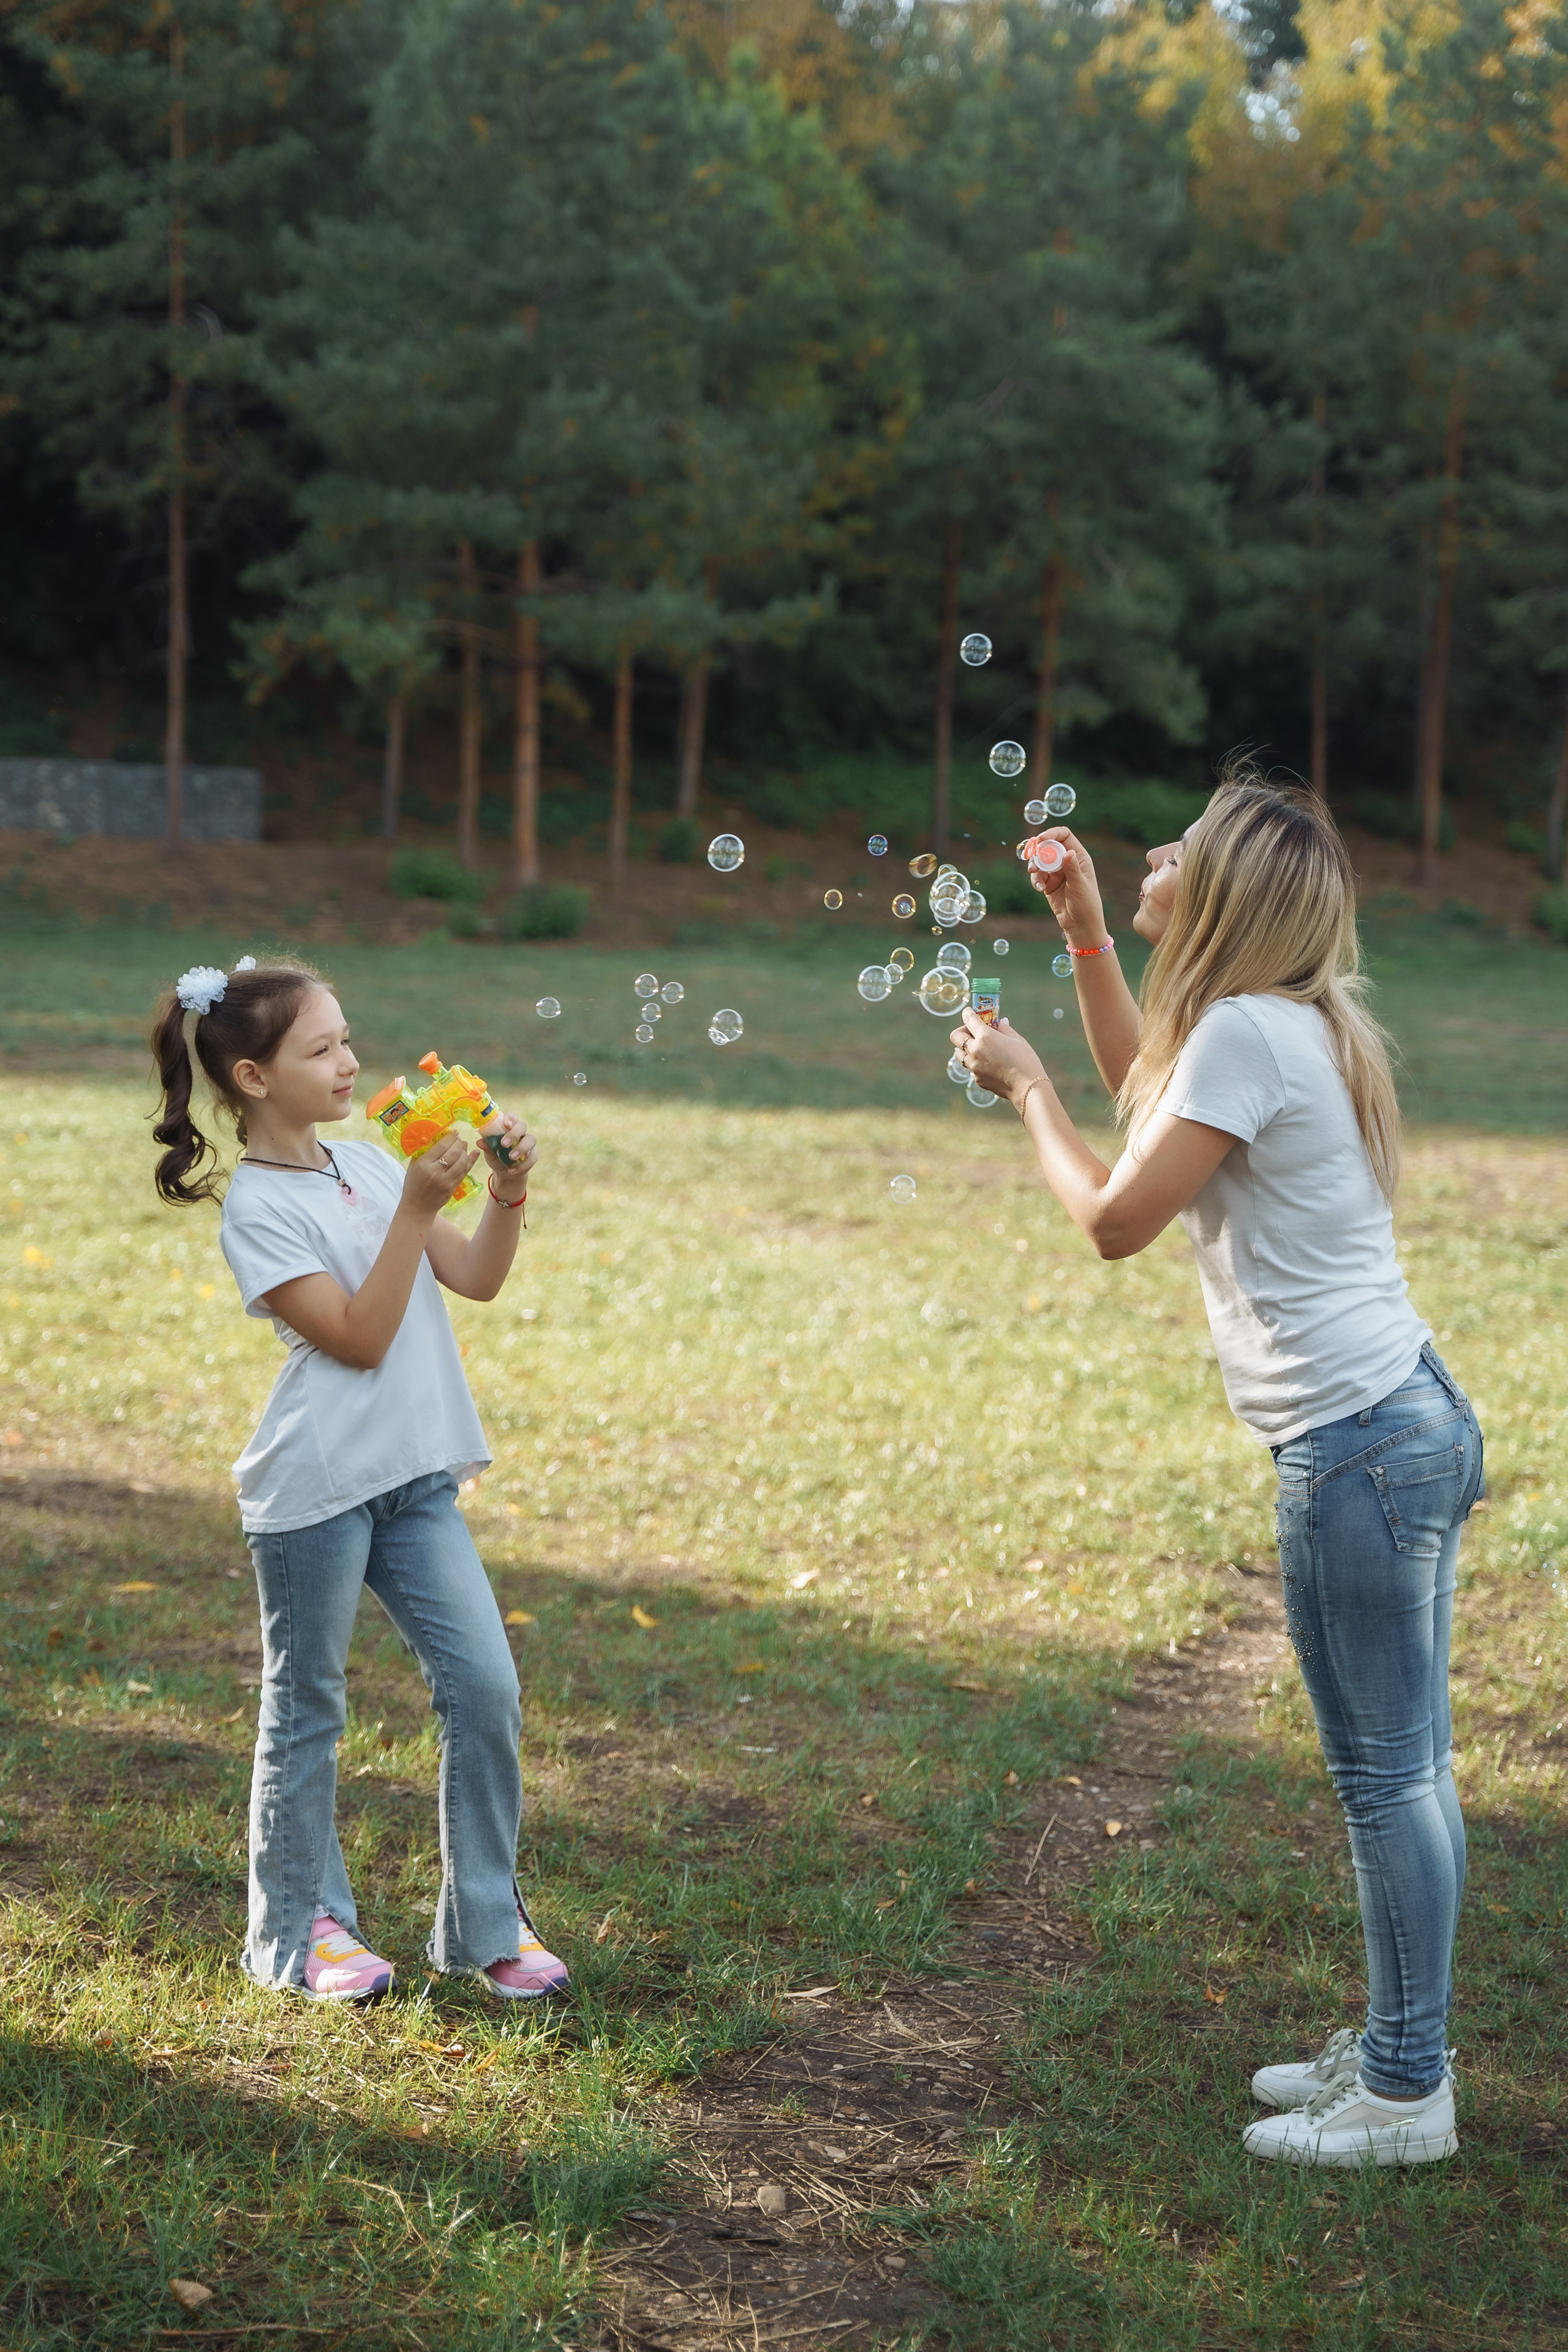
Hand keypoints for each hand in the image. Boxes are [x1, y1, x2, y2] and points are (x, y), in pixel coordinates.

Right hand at [403, 1133, 479, 1216]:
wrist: (417, 1206)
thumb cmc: (413, 1183)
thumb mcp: (413, 1165)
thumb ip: (424, 1152)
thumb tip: (437, 1137)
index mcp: (423, 1164)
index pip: (441, 1146)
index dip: (450, 1137)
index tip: (453, 1132)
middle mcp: (435, 1172)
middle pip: (454, 1152)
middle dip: (459, 1143)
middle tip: (459, 1138)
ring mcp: (446, 1181)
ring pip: (462, 1162)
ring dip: (465, 1151)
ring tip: (464, 1145)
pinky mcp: (453, 1187)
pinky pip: (464, 1172)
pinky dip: (471, 1161)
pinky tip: (474, 1153)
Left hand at [483, 1111, 536, 1201]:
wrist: (505, 1173)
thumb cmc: (496, 1157)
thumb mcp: (489, 1153)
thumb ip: (486, 1147)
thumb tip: (479, 1142)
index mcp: (509, 1127)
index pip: (512, 1117)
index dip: (510, 1118)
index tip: (506, 1125)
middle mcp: (520, 1132)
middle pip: (522, 1125)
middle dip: (514, 1134)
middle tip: (504, 1144)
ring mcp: (528, 1143)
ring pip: (531, 1139)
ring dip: (521, 1148)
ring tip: (511, 1158)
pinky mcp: (533, 1155)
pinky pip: (532, 1157)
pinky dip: (522, 1165)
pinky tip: (511, 1170)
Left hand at [949, 1008, 1047, 1107]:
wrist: (1027, 1087)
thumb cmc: (1025, 1060)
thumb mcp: (1016, 1039)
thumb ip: (1003, 1028)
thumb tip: (999, 1022)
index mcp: (985, 1036)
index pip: (968, 1018)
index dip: (968, 1012)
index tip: (969, 1012)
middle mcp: (975, 1051)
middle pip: (955, 1036)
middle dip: (962, 1031)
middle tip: (973, 1032)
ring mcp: (974, 1066)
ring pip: (959, 1054)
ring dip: (965, 1048)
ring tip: (979, 1048)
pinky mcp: (977, 1079)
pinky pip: (971, 1067)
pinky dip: (976, 1062)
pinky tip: (990, 1064)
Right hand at [1033, 828, 1108, 948]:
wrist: (1080, 926)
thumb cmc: (1086, 905)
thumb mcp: (1080, 886)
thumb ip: (1072, 869)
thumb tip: (1068, 852)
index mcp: (1078, 857)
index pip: (1064, 836)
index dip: (1052, 834)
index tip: (1040, 839)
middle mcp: (1067, 862)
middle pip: (1048, 847)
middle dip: (1038, 850)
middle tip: (1030, 856)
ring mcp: (1057, 873)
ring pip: (1040, 861)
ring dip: (1034, 866)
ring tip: (1033, 873)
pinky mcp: (1048, 884)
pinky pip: (1037, 876)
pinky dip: (1035, 880)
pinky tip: (1039, 889)